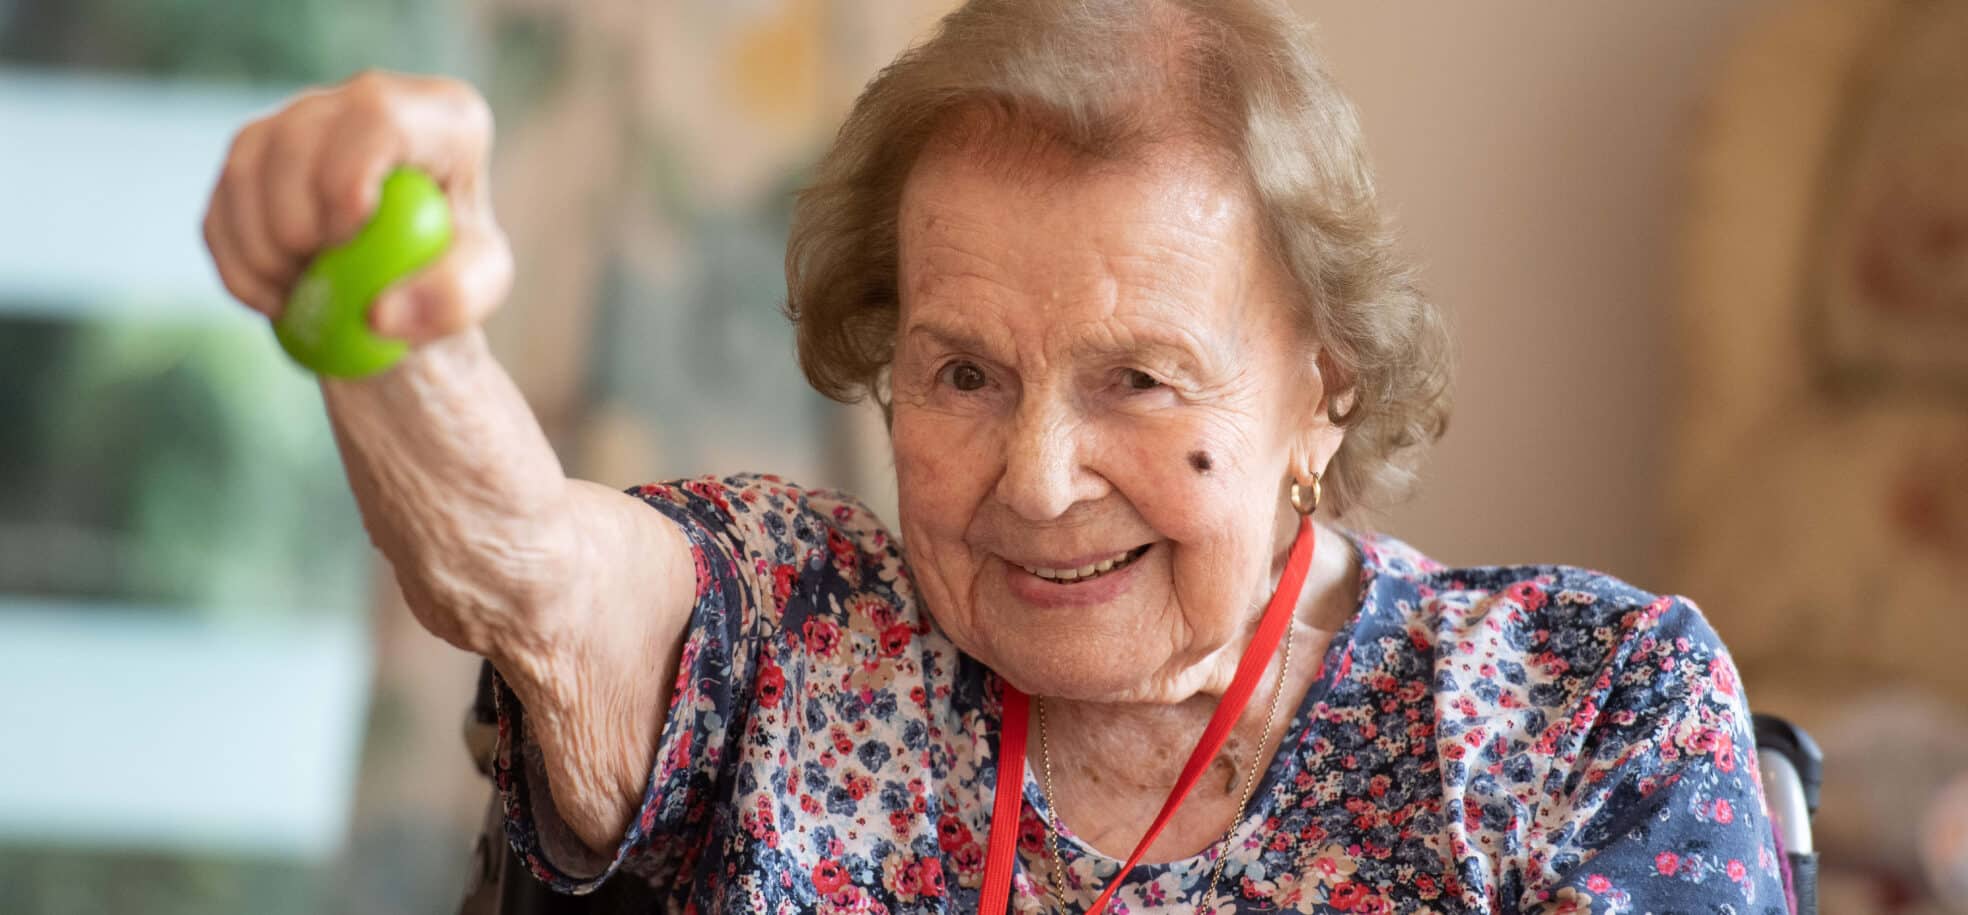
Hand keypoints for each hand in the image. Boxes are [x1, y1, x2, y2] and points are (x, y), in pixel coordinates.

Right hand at [202, 70, 511, 343]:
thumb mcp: (480, 286)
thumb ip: (451, 298)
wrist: (412, 274)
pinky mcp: (257, 154)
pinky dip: (239, 265)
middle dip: (295, 224)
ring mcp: (303, 119)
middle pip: (296, 139)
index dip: (346, 178)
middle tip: (322, 283)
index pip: (377, 116)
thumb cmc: (454, 265)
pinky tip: (277, 297)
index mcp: (438, 114)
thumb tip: (379, 314)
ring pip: (245, 168)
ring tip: (303, 295)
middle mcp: (365, 99)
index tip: (344, 241)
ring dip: (263, 250)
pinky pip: (221, 205)